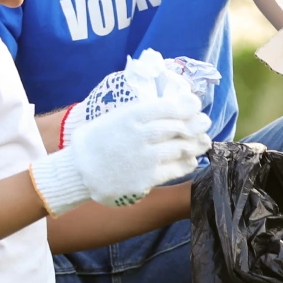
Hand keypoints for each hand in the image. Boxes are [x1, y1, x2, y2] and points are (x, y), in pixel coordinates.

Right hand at [31, 90, 211, 214]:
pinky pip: (175, 169)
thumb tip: (168, 104)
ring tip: (203, 140)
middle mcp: (141, 135)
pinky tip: (191, 160)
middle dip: (196, 123)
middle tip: (204, 121)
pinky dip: (187, 163)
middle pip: (178, 126)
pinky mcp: (147, 178)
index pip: (168, 106)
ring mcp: (145, 157)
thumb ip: (140, 112)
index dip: (187, 104)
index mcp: (131, 116)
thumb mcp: (114, 117)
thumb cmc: (95, 142)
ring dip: (196, 143)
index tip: (195, 104)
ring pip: (181, 147)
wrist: (78, 173)